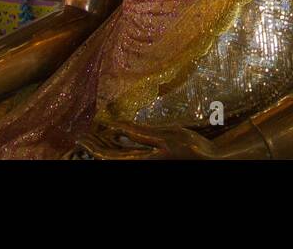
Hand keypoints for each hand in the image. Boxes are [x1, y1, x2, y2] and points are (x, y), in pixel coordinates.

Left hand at [74, 122, 217, 159]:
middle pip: (111, 159)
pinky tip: (114, 141)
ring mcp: (148, 164)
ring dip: (105, 147)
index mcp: (144, 161)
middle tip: (81, 136)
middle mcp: (143, 165)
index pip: (110, 154)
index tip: (82, 133)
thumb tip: (116, 127)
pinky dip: (118, 149)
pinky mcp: (152, 162)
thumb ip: (140, 133)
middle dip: (94, 147)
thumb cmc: (192, 147)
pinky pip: (129, 156)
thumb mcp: (167, 135)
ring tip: (92, 136)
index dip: (94, 144)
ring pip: (118, 158)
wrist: (211, 162)